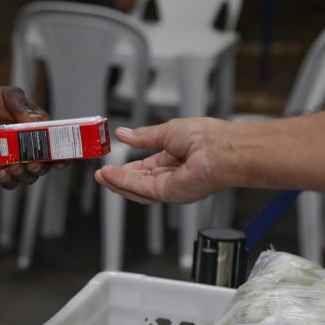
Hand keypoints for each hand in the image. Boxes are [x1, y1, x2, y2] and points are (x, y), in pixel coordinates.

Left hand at [0, 86, 65, 188]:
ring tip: (14, 167)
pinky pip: (9, 182)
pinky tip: (4, 173)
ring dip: (25, 176)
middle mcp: (29, 147)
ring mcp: (14, 158)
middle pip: (44, 165)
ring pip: (28, 177)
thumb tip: (38, 121)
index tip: (62, 160)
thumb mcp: (10, 96)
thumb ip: (24, 108)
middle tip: (33, 163)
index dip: (63, 155)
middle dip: (42, 167)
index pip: (56, 145)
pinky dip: (9, 181)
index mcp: (39, 129)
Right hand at [95, 118, 232, 203]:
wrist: (222, 148)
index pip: (146, 168)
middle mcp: (173, 175)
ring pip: (138, 189)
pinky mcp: (169, 193)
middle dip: (118, 178)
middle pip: (139, 182)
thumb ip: (143, 137)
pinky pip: (141, 189)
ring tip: (102, 176)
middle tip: (101, 174)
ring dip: (117, 183)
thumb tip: (124, 134)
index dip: (128, 168)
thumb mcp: (167, 131)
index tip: (112, 164)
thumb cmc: (208, 137)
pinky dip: (124, 182)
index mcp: (175, 159)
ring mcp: (171, 186)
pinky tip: (112, 176)